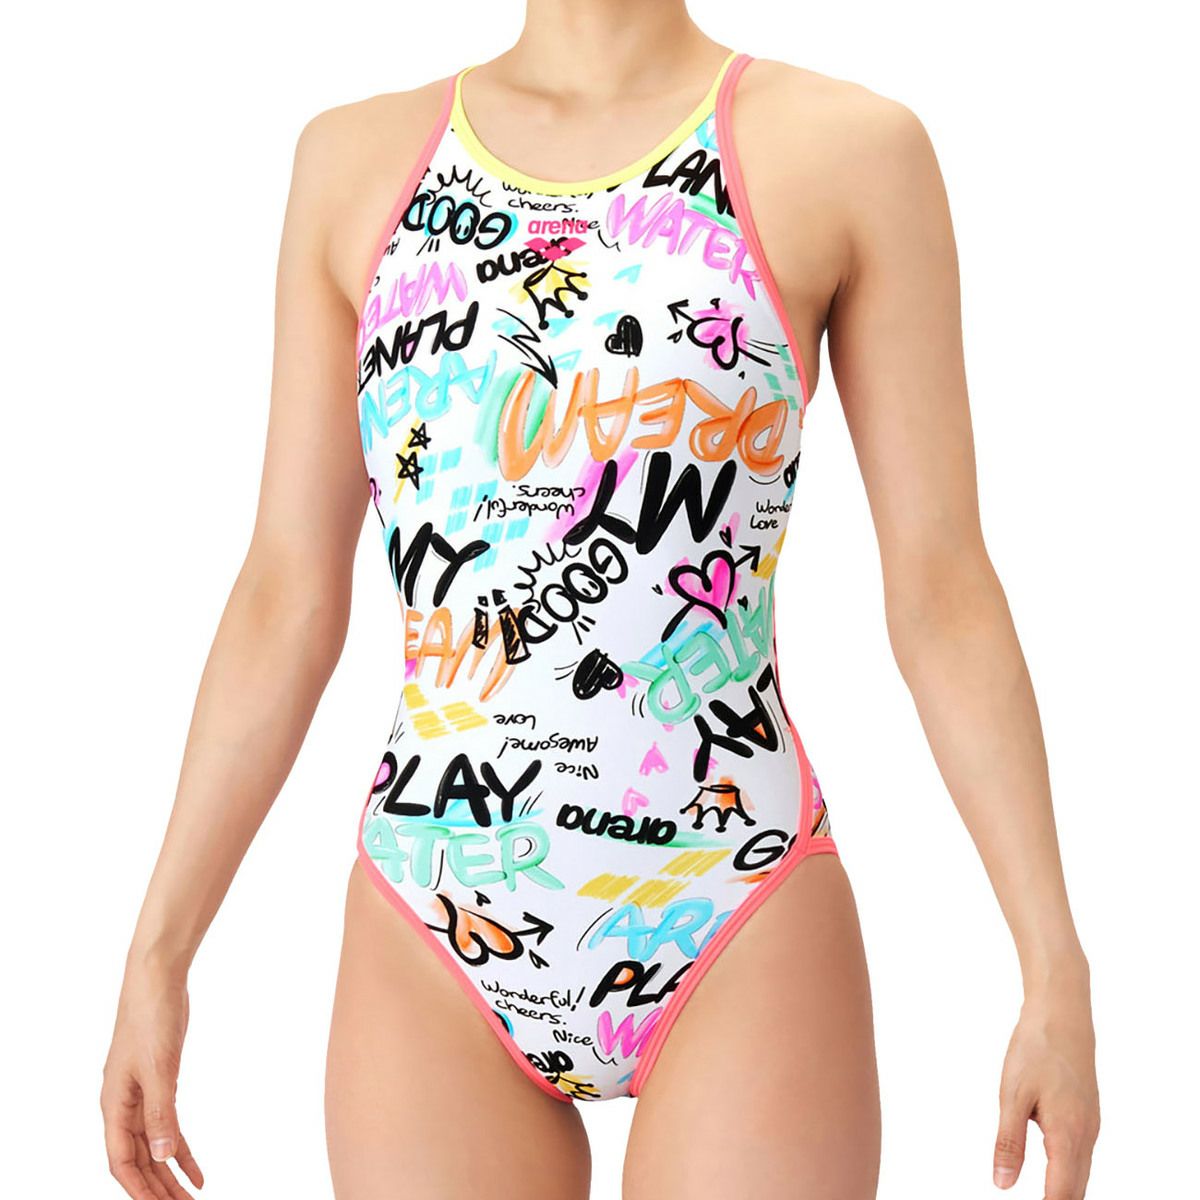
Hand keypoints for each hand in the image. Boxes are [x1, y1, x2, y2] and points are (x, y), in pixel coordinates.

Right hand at [101, 964, 203, 1198]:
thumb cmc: (151, 1019)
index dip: (140, 1189)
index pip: (122, 1161)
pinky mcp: (159, 1083)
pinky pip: (168, 1126)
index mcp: (115, 1105)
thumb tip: (163, 1157)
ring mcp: (140, 1095)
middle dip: (157, 1189)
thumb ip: (161, 1113)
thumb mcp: (159, 1068)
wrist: (157, 980)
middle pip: (138, 1160)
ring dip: (170, 1175)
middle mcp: (123, 1105)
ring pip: (154, 1147)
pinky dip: (181, 1149)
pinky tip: (196, 1169)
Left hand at [993, 989, 1099, 1198]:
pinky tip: (1055, 1176)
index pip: (1061, 1195)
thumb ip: (1008, 1142)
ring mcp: (1090, 1127)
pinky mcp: (1087, 1117)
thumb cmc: (1035, 1050)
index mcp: (1067, 1135)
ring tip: (1044, 1197)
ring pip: (1081, 1175)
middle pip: (1075, 1191)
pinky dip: (1069, 1174)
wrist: (1062, 1016)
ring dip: (1064, 1193)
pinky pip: (1081, 1157)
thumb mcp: (1011, 1095)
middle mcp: (1085, 1136)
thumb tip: (1003, 1184)